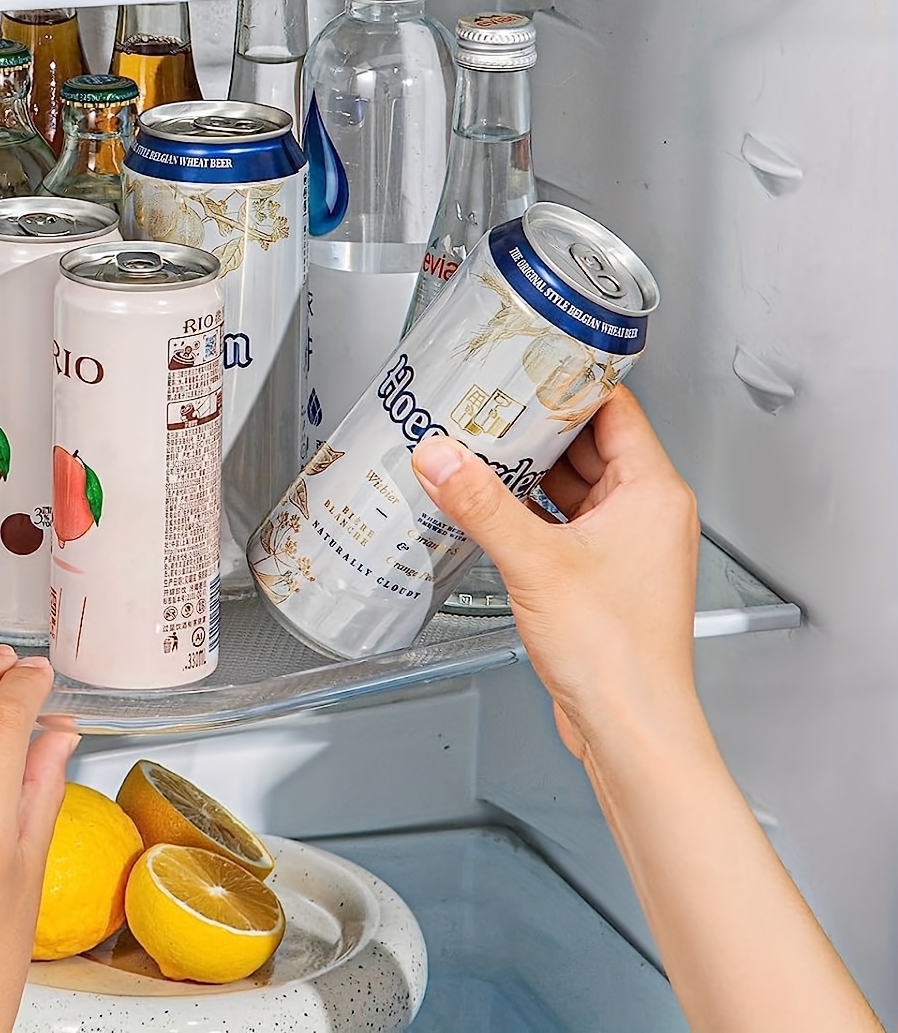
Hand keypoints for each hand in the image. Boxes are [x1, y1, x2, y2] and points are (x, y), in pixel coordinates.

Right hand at [411, 386, 701, 760]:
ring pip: (570, 486)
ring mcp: (624, 546)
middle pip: (586, 444)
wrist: (629, 727)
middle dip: (533, 427)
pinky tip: (488, 507)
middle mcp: (645, 513)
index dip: (568, 382)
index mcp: (652, 492)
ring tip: (476, 452)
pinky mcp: (601, 576)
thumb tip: (440, 457)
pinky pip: (561, 523)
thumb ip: (480, 503)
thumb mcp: (534, 561)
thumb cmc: (617, 655)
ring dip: (526, 472)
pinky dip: (527, 511)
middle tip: (484, 407)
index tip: (526, 363)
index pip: (612, 408)